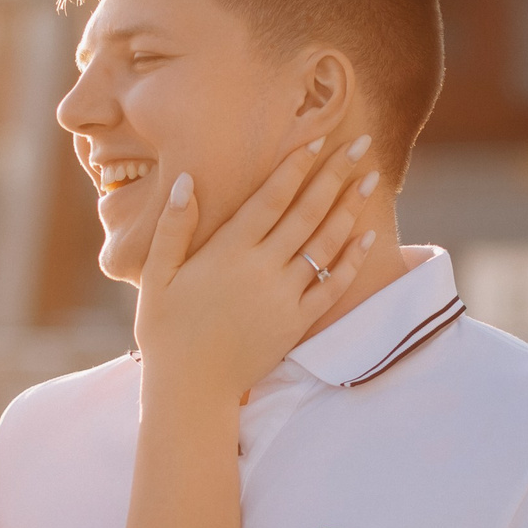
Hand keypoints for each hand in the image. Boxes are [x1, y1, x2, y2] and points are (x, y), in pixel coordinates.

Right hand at [133, 133, 375, 402]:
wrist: (190, 389)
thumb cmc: (166, 330)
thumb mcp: (156, 276)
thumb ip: (173, 227)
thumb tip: (186, 180)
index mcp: (228, 251)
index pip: (271, 197)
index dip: (297, 165)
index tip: (319, 138)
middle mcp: (262, 269)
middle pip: (308, 211)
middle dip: (336, 174)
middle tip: (361, 144)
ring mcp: (284, 297)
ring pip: (326, 244)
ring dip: (351, 207)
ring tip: (371, 176)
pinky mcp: (297, 323)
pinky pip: (333, 286)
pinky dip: (352, 259)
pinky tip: (367, 234)